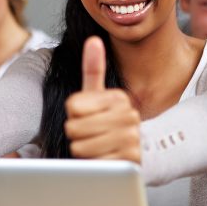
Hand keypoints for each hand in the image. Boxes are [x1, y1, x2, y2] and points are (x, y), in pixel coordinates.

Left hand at [64, 36, 140, 161]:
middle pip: (73, 128)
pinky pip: (92, 163)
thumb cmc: (107, 124)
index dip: (73, 116)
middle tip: (92, 136)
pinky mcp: (129, 161)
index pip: (72, 106)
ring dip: (84, 151)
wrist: (133, 154)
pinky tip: (105, 160)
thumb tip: (93, 39)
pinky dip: (93, 165)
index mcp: (118, 97)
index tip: (88, 118)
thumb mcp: (98, 97)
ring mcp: (131, 139)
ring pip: (80, 147)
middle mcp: (129, 115)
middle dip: (77, 136)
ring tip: (98, 148)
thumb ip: (93, 69)